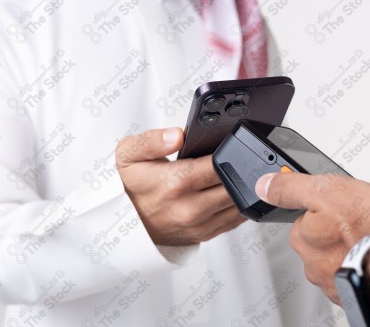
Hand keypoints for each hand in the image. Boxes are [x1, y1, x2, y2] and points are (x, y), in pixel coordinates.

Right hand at [116, 127, 245, 245]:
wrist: (128, 223)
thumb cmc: (133, 187)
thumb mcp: (130, 154)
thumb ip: (152, 140)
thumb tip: (177, 135)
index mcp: (176, 182)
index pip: (220, 165)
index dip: (230, 152)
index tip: (228, 145)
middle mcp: (190, 207)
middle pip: (235, 185)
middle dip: (239, 170)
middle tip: (235, 159)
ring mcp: (200, 224)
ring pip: (240, 203)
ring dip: (241, 188)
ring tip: (232, 175)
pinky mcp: (207, 234)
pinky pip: (236, 219)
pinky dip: (238, 205)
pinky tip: (229, 193)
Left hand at [255, 173, 369, 302]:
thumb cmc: (369, 226)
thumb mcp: (325, 190)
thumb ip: (291, 188)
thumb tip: (264, 185)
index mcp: (302, 237)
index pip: (304, 218)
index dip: (325, 207)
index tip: (340, 205)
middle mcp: (312, 264)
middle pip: (321, 239)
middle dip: (337, 230)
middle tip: (359, 220)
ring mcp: (333, 282)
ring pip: (338, 258)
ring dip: (351, 248)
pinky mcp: (354, 294)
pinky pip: (354, 274)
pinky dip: (363, 265)